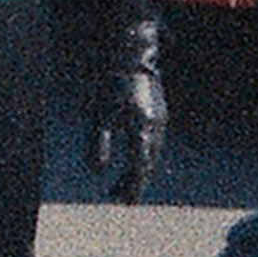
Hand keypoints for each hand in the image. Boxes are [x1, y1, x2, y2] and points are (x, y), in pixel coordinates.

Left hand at [90, 8, 167, 201]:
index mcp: (142, 128)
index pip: (139, 167)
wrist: (132, 52)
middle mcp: (155, 127)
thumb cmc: (112, 82)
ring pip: (151, 154)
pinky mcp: (158, 113)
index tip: (124, 204)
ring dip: (137, 170)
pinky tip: (132, 158)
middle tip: (118, 199)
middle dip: (133, 183)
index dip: (132, 187)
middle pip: (147, 164)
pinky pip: (153, 143)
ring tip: (119, 185)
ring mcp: (160, 119)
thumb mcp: (99, 113)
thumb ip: (99, 143)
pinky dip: (142, 156)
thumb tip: (97, 172)